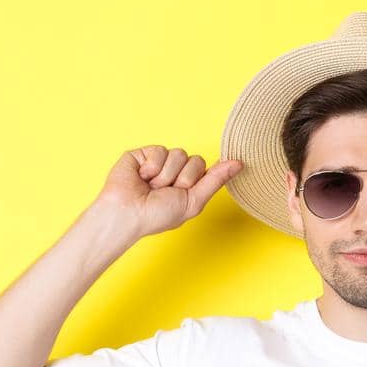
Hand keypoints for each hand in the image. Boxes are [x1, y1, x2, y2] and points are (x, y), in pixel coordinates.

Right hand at [91, 145, 241, 238]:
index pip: (207, 169)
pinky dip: (152, 167)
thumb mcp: (193, 201)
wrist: (128, 213)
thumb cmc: (158, 215)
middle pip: (196, 159)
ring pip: (179, 154)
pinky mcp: (144, 153)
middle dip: (183, 179)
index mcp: (188, 184)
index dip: (205, 174)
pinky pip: (160, 150)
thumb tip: (239, 163)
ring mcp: (159, 161)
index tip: (204, 179)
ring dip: (166, 176)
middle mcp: (175, 171)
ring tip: (152, 187)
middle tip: (166, 192)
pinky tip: (142, 177)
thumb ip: (215, 180)